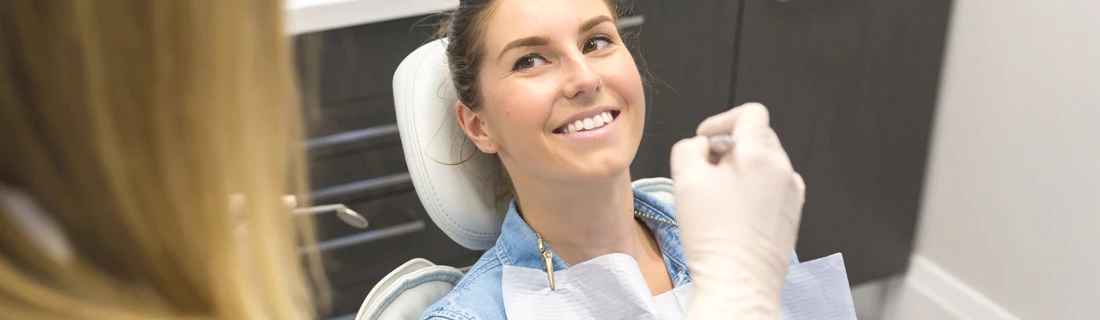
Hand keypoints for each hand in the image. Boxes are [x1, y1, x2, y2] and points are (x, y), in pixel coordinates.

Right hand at [670, 103, 805, 318]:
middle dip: (729, 148)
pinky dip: (753, 191)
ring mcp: (792, 193)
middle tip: (704, 171)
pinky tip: (734, 214)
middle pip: (757, 138)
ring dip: (741, 170)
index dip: (721, 121)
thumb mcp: (685, 180)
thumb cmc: (713, 236)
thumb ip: (688, 148)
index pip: (749, 113)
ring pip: (764, 164)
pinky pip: (772, 188)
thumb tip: (701, 146)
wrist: (738, 282)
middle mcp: (783, 169)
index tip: (705, 138)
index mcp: (760, 153)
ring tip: (717, 198)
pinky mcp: (792, 214)